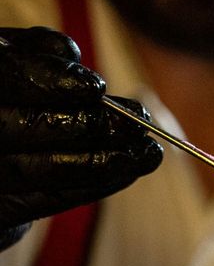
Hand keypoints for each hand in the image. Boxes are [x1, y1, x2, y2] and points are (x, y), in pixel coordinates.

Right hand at [0, 26, 162, 249]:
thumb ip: (35, 54)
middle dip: (89, 125)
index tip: (96, 87)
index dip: (51, 81)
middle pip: (28, 127)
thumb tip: (68, 53)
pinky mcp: (0, 212)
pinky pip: (47, 202)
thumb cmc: (8, 103)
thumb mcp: (13, 65)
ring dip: (102, 161)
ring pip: (42, 170)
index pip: (8, 75)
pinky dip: (91, 186)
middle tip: (138, 125)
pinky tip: (126, 171)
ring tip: (147, 153)